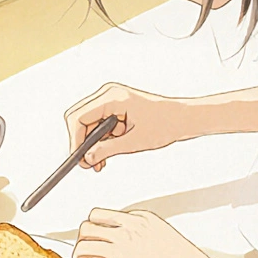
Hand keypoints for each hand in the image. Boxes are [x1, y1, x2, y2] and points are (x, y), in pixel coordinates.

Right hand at [64, 83, 190, 171]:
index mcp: (112, 97)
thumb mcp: (134, 142)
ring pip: (88, 123)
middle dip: (82, 142)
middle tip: (87, 163)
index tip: (78, 157)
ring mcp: (111, 99)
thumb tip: (88, 157)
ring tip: (99, 163)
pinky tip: (105, 154)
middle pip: (80, 119)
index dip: (75, 139)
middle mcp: (109, 94)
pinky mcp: (115, 107)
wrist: (182, 118)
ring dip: (92, 144)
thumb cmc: (165, 123)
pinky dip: (100, 140)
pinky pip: (98, 124)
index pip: (79, 117)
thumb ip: (108, 149)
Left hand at [71, 208, 216, 257]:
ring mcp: (121, 248)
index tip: (90, 233)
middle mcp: (125, 230)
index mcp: (135, 218)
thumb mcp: (157, 227)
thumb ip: (137, 224)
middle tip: (83, 248)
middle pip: (87, 227)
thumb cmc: (179, 253)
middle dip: (81, 239)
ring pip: (84, 246)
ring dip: (78, 256)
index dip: (90, 224)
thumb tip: (123, 228)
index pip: (99, 214)